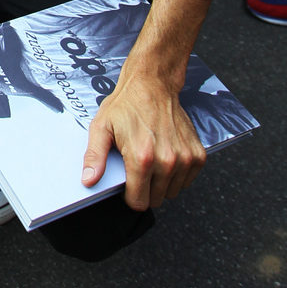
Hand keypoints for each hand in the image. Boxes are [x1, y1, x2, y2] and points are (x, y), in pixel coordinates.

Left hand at [80, 72, 205, 209]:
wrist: (153, 85)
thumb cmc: (126, 105)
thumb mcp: (101, 127)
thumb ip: (94, 157)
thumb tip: (89, 180)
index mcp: (142, 158)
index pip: (138, 202)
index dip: (130, 195)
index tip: (128, 182)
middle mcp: (167, 161)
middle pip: (155, 199)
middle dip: (145, 188)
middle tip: (139, 165)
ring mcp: (185, 159)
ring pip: (172, 192)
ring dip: (162, 182)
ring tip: (153, 158)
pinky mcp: (198, 155)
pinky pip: (187, 181)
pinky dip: (177, 174)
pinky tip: (166, 155)